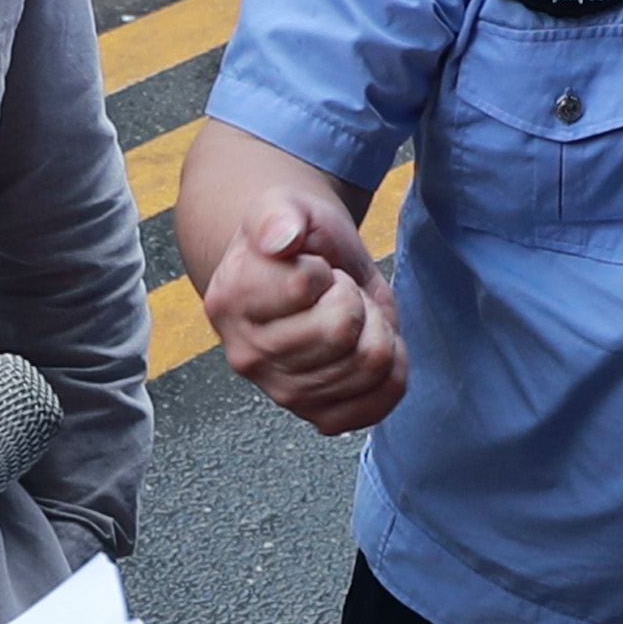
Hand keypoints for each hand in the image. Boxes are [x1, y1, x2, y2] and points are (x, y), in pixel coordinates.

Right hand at [203, 189, 406, 434]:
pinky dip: (393, 368)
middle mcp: (248, 356)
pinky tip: (370, 345)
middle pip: (340, 329)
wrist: (306, 272)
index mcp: (229, 302)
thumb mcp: (283, 206)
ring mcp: (283, 393)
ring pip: (368, 361)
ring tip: (348, 315)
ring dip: (375, 328)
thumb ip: (277, 214)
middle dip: (352, 298)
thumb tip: (280, 237)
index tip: (311, 269)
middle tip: (335, 292)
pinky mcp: (320, 417)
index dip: (323, 270)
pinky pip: (379, 402)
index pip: (306, 286)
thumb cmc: (297, 240)